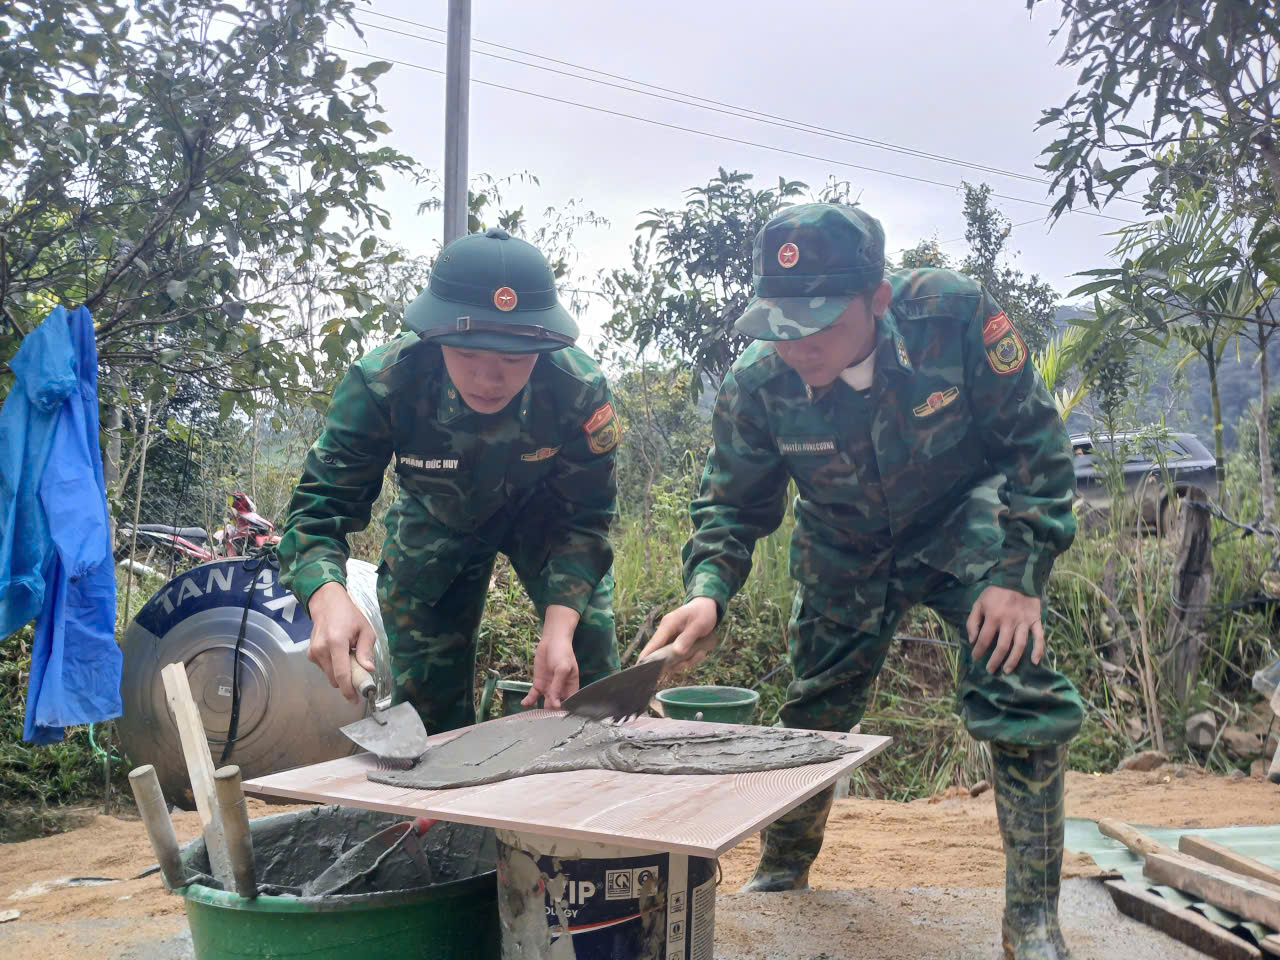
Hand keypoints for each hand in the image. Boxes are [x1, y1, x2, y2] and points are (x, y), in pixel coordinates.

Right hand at [306, 581, 376, 702]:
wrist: (327, 603)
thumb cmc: (349, 615)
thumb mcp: (365, 629)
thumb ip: (366, 651)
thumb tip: (368, 669)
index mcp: (336, 642)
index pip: (341, 674)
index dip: (348, 689)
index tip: (355, 699)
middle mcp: (321, 649)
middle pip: (334, 678)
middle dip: (348, 681)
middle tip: (360, 674)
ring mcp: (313, 652)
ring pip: (330, 675)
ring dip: (341, 672)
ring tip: (349, 656)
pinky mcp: (310, 654)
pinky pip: (325, 668)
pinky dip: (333, 666)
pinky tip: (339, 653)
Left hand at [523, 604, 580, 709]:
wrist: (552, 640)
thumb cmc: (563, 653)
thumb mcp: (562, 669)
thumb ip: (558, 686)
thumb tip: (555, 704)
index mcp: (571, 688)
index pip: (569, 704)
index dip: (563, 712)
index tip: (557, 718)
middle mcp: (560, 691)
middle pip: (556, 707)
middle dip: (551, 713)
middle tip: (544, 719)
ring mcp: (549, 688)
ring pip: (544, 704)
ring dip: (539, 710)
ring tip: (534, 715)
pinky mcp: (539, 685)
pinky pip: (533, 696)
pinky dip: (529, 701)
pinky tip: (524, 704)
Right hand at [638, 597, 719, 671]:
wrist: (707, 607)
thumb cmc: (703, 613)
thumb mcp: (698, 625)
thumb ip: (687, 638)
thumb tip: (676, 653)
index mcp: (667, 626)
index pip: (653, 644)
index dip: (647, 658)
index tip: (642, 671)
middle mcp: (666, 634)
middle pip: (661, 656)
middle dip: (675, 663)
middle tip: (687, 663)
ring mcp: (671, 640)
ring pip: (672, 660)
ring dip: (686, 661)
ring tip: (700, 653)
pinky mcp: (677, 645)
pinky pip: (680, 658)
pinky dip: (690, 659)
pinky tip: (701, 652)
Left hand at [966, 586, 1044, 674]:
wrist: (1017, 577)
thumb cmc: (996, 592)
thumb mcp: (979, 603)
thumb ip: (973, 621)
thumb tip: (972, 640)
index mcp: (993, 617)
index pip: (984, 640)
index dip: (978, 651)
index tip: (975, 658)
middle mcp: (1009, 622)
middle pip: (1002, 647)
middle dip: (995, 661)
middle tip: (991, 670)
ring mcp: (1024, 622)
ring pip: (1020, 646)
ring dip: (1013, 660)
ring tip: (1007, 670)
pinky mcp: (1036, 621)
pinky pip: (1039, 637)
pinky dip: (1038, 650)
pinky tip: (1035, 662)